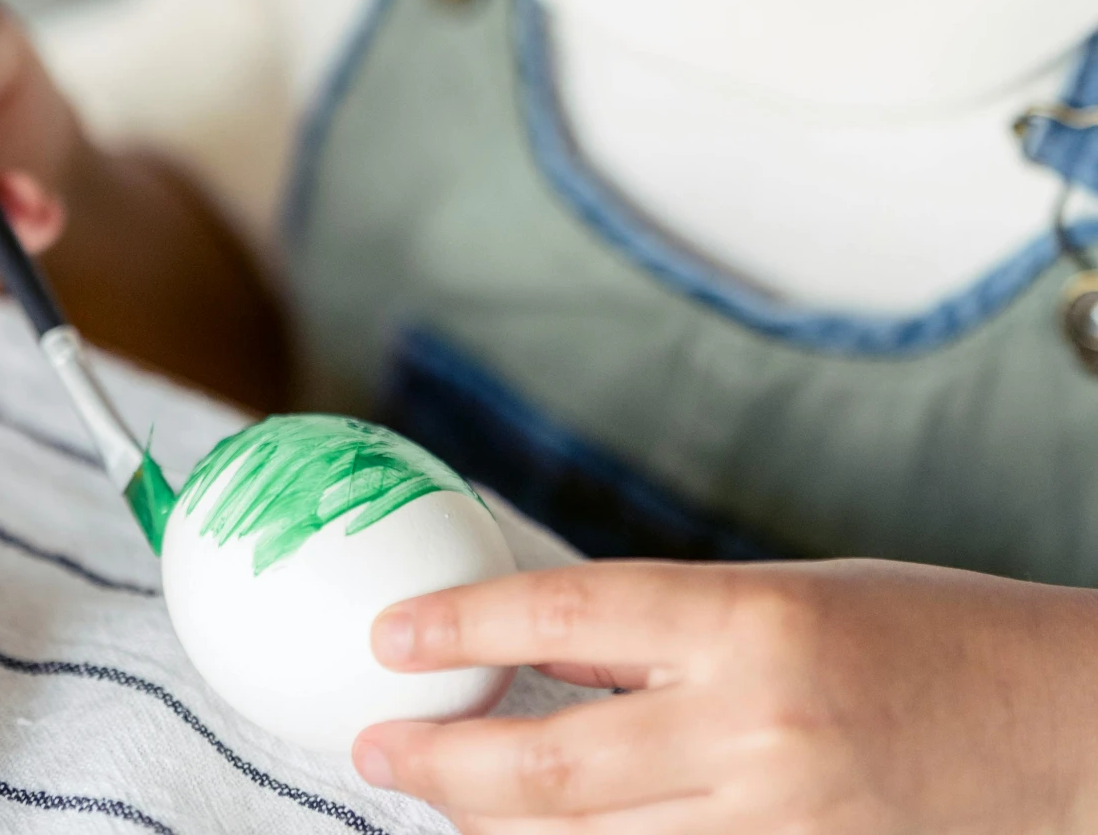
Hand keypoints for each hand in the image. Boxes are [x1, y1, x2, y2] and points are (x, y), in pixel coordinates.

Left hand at [355, 556, 1097, 833]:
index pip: (565, 616)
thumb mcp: (791, 598)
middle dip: (443, 761)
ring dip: (497, 830)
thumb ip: (671, 636)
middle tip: (381, 743)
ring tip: (441, 796)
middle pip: (548, 769)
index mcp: (752, 621)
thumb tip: (544, 651)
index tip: (394, 637)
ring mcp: (780, 831)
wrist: (1069, 734)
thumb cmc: (937, 642)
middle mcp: (756, 732)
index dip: (462, 627)